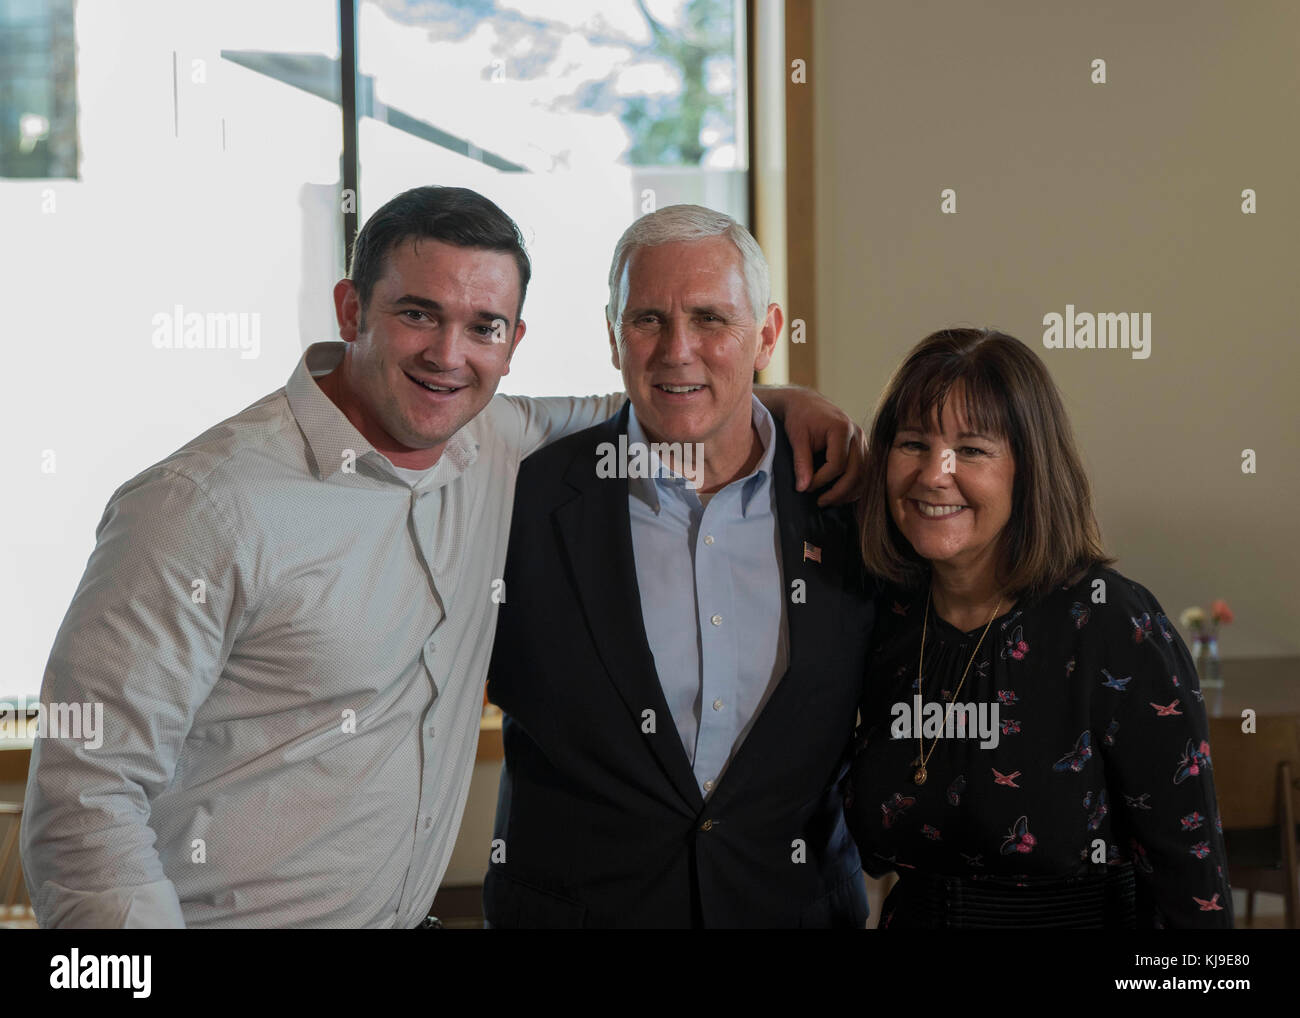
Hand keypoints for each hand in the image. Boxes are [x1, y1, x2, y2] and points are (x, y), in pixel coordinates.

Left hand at [758, 386, 865, 505]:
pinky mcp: (862, 446)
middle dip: (838, 492)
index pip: (837, 464)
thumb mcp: (797, 438)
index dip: (822, 480)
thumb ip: (801, 463)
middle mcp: (857, 434)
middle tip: (820, 502)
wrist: (806, 403)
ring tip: (830, 500)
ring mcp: (863, 440)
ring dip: (849, 492)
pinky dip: (855, 485)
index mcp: (842, 428)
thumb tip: (803, 488)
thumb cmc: (800, 417)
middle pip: (856, 472)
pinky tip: (841, 493)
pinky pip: (864, 470)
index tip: (806, 488)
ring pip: (864, 474)